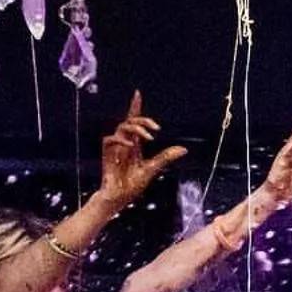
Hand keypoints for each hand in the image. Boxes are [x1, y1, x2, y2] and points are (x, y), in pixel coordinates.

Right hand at [96, 92, 187, 212]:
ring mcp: (115, 148)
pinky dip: (120, 139)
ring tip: (149, 136)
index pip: (134, 121)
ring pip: (122, 127)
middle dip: (142, 119)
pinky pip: (109, 140)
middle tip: (156, 128)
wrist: (120, 197)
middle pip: (130, 121)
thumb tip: (183, 149)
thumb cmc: (132, 184)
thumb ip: (165, 157)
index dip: (135, 107)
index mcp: (134, 144)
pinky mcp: (107, 155)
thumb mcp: (153, 169)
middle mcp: (125, 143)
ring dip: (136, 128)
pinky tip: (130, 145)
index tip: (137, 94)